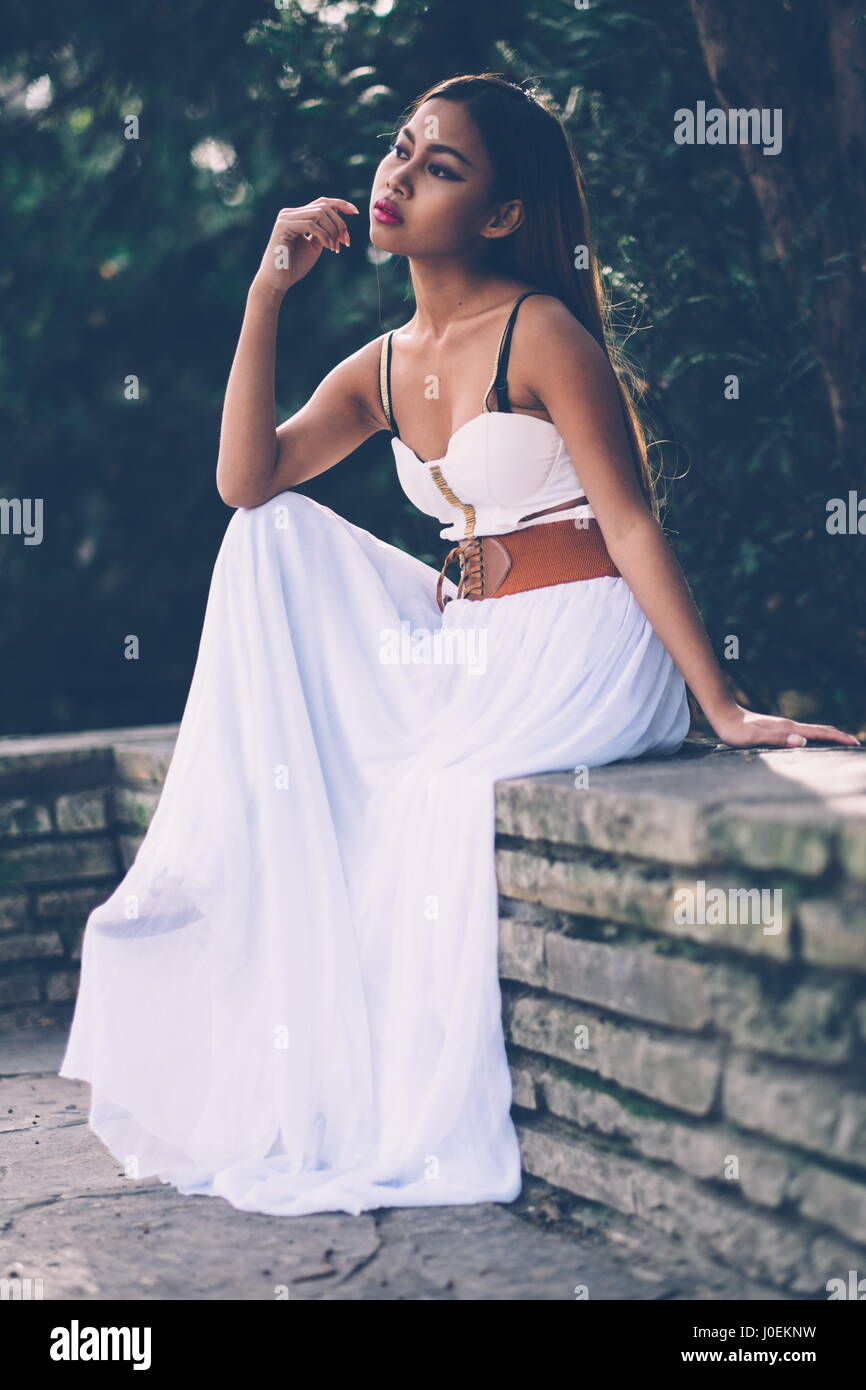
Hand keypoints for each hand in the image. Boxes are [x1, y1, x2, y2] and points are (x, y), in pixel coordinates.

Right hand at [251, 196, 358, 294]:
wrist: (278, 281)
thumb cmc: (295, 266)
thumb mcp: (314, 247)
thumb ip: (324, 232)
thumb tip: (339, 221)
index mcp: (297, 216)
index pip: (322, 202)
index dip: (340, 204)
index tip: (356, 211)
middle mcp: (290, 213)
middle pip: (323, 207)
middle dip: (339, 223)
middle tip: (345, 242)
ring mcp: (286, 218)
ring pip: (319, 213)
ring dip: (333, 231)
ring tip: (336, 248)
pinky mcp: (283, 226)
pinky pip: (310, 224)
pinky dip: (324, 235)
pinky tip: (328, 248)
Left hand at [709, 702, 860, 748]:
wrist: (723, 715)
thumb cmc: (735, 730)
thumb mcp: (753, 738)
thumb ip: (777, 739)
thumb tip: (802, 742)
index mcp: (786, 728)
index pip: (818, 733)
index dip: (836, 737)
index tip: (854, 742)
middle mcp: (788, 725)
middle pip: (819, 730)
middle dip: (838, 736)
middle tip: (854, 743)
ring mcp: (783, 726)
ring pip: (812, 731)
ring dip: (828, 736)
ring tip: (841, 742)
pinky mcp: (777, 729)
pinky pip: (802, 733)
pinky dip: (815, 737)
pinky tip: (813, 742)